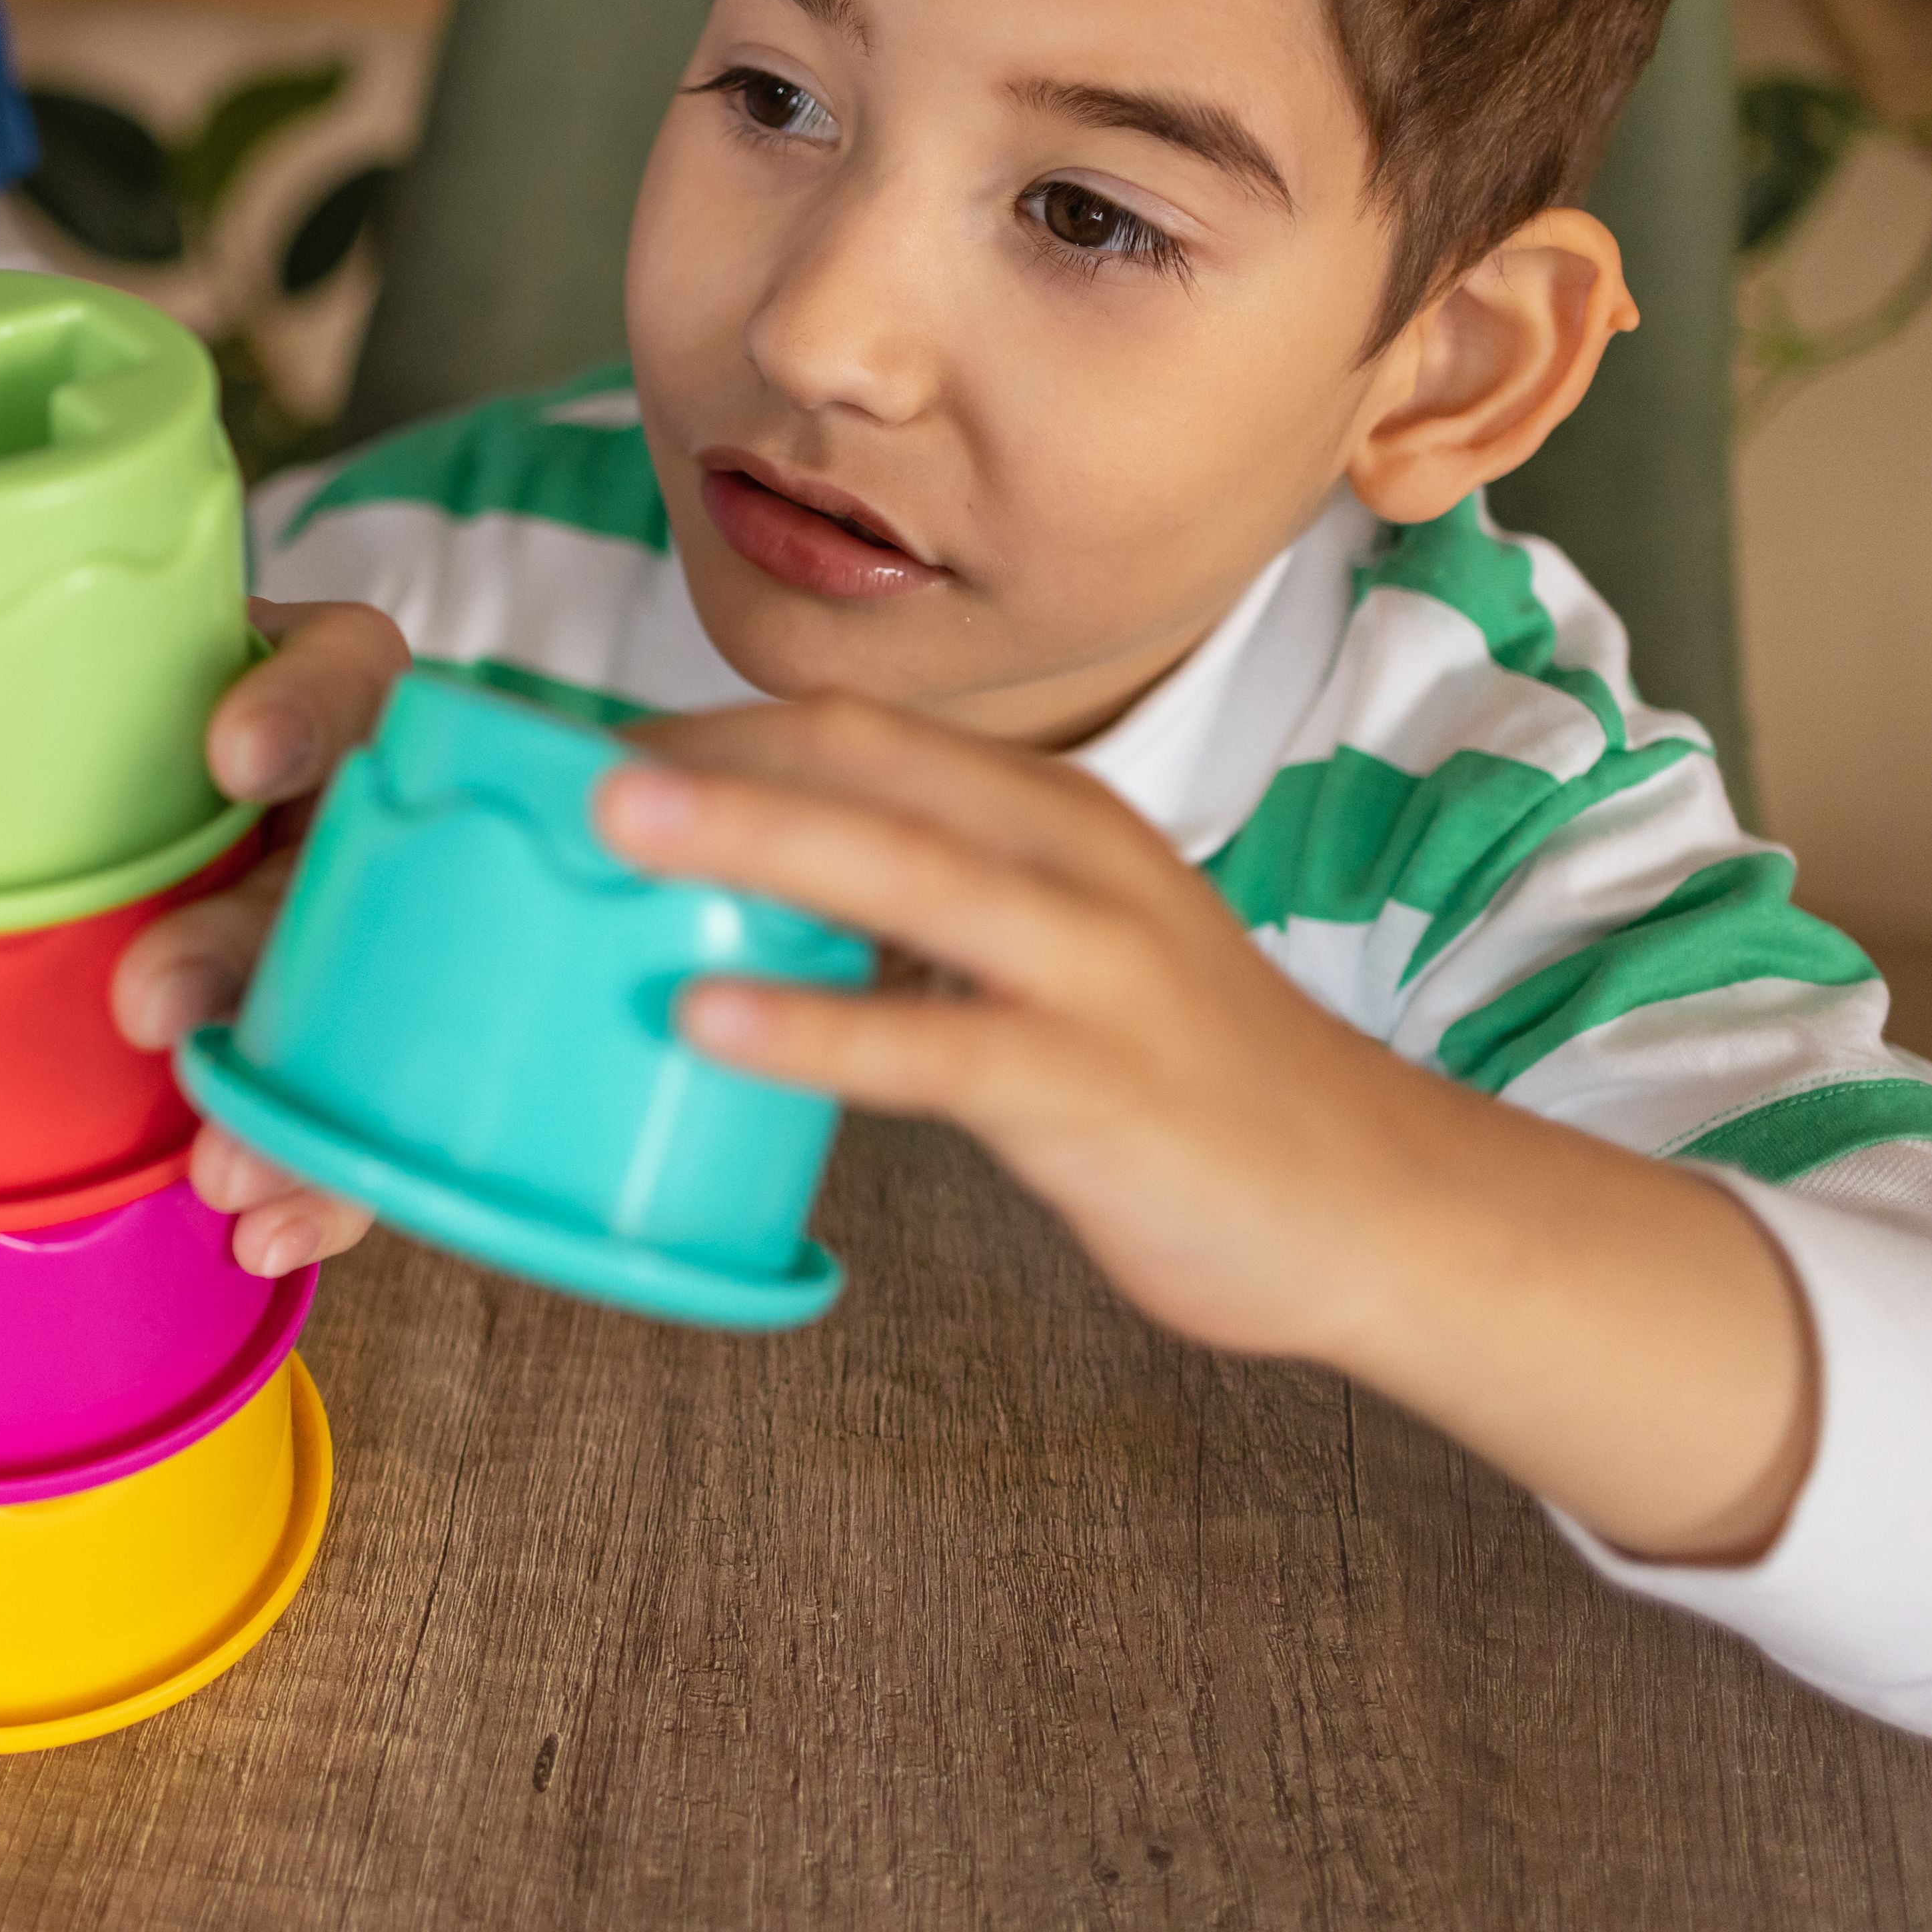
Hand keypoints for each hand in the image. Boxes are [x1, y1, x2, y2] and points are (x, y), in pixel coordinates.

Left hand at [0, 544, 403, 1277]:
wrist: (110, 867)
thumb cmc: (30, 750)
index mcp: (252, 687)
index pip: (337, 663)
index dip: (301, 702)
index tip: (225, 750)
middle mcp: (319, 807)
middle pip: (336, 860)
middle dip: (249, 938)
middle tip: (144, 1006)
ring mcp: (336, 930)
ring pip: (354, 1005)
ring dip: (285, 1093)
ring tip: (211, 1170)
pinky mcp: (332, 1041)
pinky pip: (343, 1111)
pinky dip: (315, 1177)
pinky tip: (248, 1230)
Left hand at [595, 696, 1817, 1562]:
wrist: (1369, 1201)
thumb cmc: (1180, 1080)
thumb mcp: (1056, 952)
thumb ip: (931, 914)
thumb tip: (759, 897)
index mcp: (1053, 817)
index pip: (862, 734)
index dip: (721, 730)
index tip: (590, 746)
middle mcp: (1072, 862)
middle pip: (868, 770)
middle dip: (711, 753)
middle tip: (562, 755)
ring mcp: (1091, 970)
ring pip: (897, 874)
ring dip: (744, 842)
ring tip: (608, 833)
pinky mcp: (1093, 1088)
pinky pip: (930, 1046)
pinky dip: (814, 1028)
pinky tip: (710, 1021)